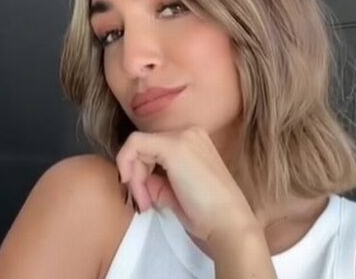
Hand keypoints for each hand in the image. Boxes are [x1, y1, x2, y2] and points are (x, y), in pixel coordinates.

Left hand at [115, 126, 254, 241]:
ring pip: (138, 145)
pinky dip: (128, 165)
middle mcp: (189, 132)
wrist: (227, 223)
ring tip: (146, 203)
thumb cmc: (207, 213)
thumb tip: (139, 179)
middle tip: (143, 203)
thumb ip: (156, 181)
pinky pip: (135, 145)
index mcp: (193, 141)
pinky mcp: (173, 146)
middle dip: (136, 175)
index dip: (141, 172)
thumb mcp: (175, 192)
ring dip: (135, 176)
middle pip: (145, 146)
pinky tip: (137, 188)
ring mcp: (182, 136)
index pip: (154, 148)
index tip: (144, 199)